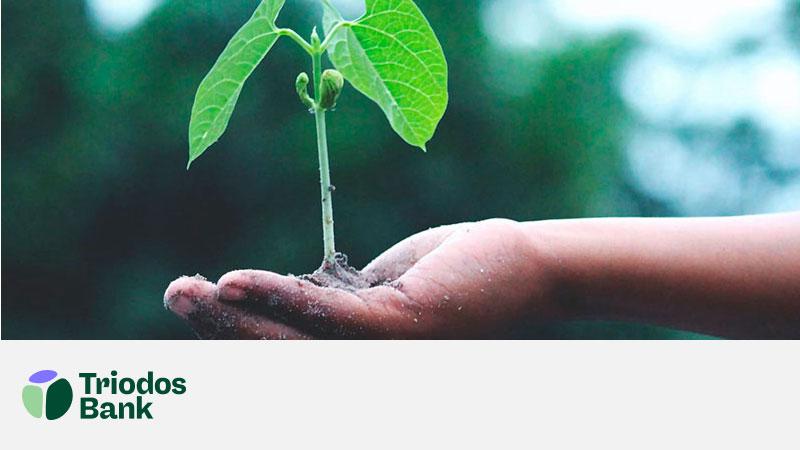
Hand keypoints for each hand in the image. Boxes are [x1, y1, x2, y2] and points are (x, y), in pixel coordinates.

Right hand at [164, 219, 560, 338]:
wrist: (525, 267)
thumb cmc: (457, 274)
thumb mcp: (384, 289)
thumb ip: (338, 300)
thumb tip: (286, 295)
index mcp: (361, 357)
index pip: (289, 352)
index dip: (240, 333)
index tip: (203, 303)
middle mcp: (369, 370)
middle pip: (279, 355)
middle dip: (220, 330)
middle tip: (175, 294)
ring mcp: (384, 357)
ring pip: (291, 343)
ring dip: (233, 318)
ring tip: (186, 291)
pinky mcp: (400, 330)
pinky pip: (326, 317)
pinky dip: (276, 299)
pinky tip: (234, 282)